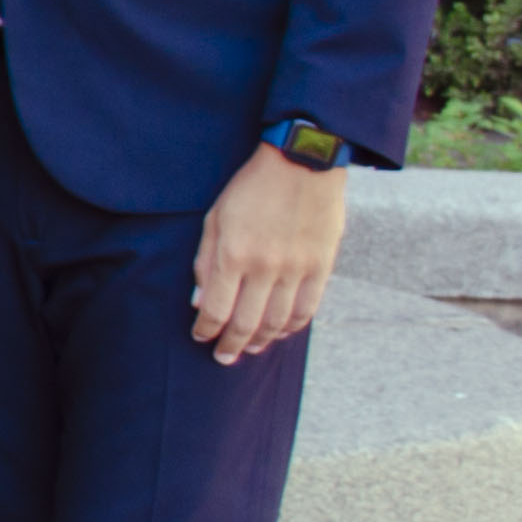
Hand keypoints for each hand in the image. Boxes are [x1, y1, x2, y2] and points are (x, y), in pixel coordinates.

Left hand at [193, 145, 345, 362]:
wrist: (303, 163)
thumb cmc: (251, 188)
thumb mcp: (215, 218)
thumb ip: (206, 262)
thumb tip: (199, 301)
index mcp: (234, 255)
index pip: (217, 309)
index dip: (206, 330)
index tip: (201, 338)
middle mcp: (266, 267)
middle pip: (247, 323)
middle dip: (232, 346)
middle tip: (223, 357)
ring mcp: (297, 269)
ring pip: (278, 322)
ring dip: (262, 341)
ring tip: (250, 349)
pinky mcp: (322, 266)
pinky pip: (308, 309)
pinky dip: (292, 326)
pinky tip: (280, 332)